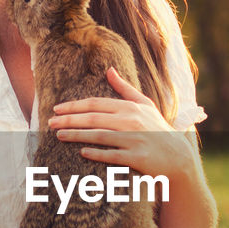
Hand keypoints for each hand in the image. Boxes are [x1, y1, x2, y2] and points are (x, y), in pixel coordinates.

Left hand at [49, 67, 195, 179]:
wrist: (178, 156)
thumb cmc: (158, 129)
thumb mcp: (145, 104)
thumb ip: (125, 88)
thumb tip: (109, 70)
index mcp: (130, 107)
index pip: (96, 104)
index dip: (75, 106)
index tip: (58, 108)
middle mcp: (131, 121)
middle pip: (93, 118)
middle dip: (69, 119)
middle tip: (50, 122)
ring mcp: (134, 139)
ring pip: (99, 136)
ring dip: (76, 135)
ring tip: (59, 135)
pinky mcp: (137, 157)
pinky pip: (112, 154)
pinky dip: (96, 152)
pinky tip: (82, 152)